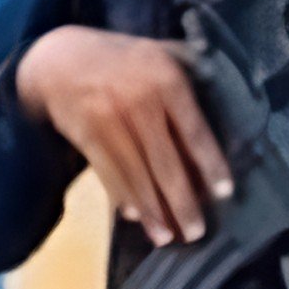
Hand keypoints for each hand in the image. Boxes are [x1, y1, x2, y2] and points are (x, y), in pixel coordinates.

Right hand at [15, 24, 234, 246]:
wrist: (58, 58)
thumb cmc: (122, 59)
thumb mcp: (160, 51)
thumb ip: (191, 68)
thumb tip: (230, 87)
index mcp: (167, 81)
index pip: (195, 132)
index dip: (211, 165)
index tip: (224, 193)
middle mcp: (140, 102)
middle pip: (167, 162)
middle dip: (182, 203)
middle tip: (196, 232)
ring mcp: (110, 120)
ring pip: (137, 174)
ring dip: (153, 211)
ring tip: (167, 238)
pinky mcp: (86, 135)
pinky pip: (109, 173)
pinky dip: (123, 197)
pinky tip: (136, 217)